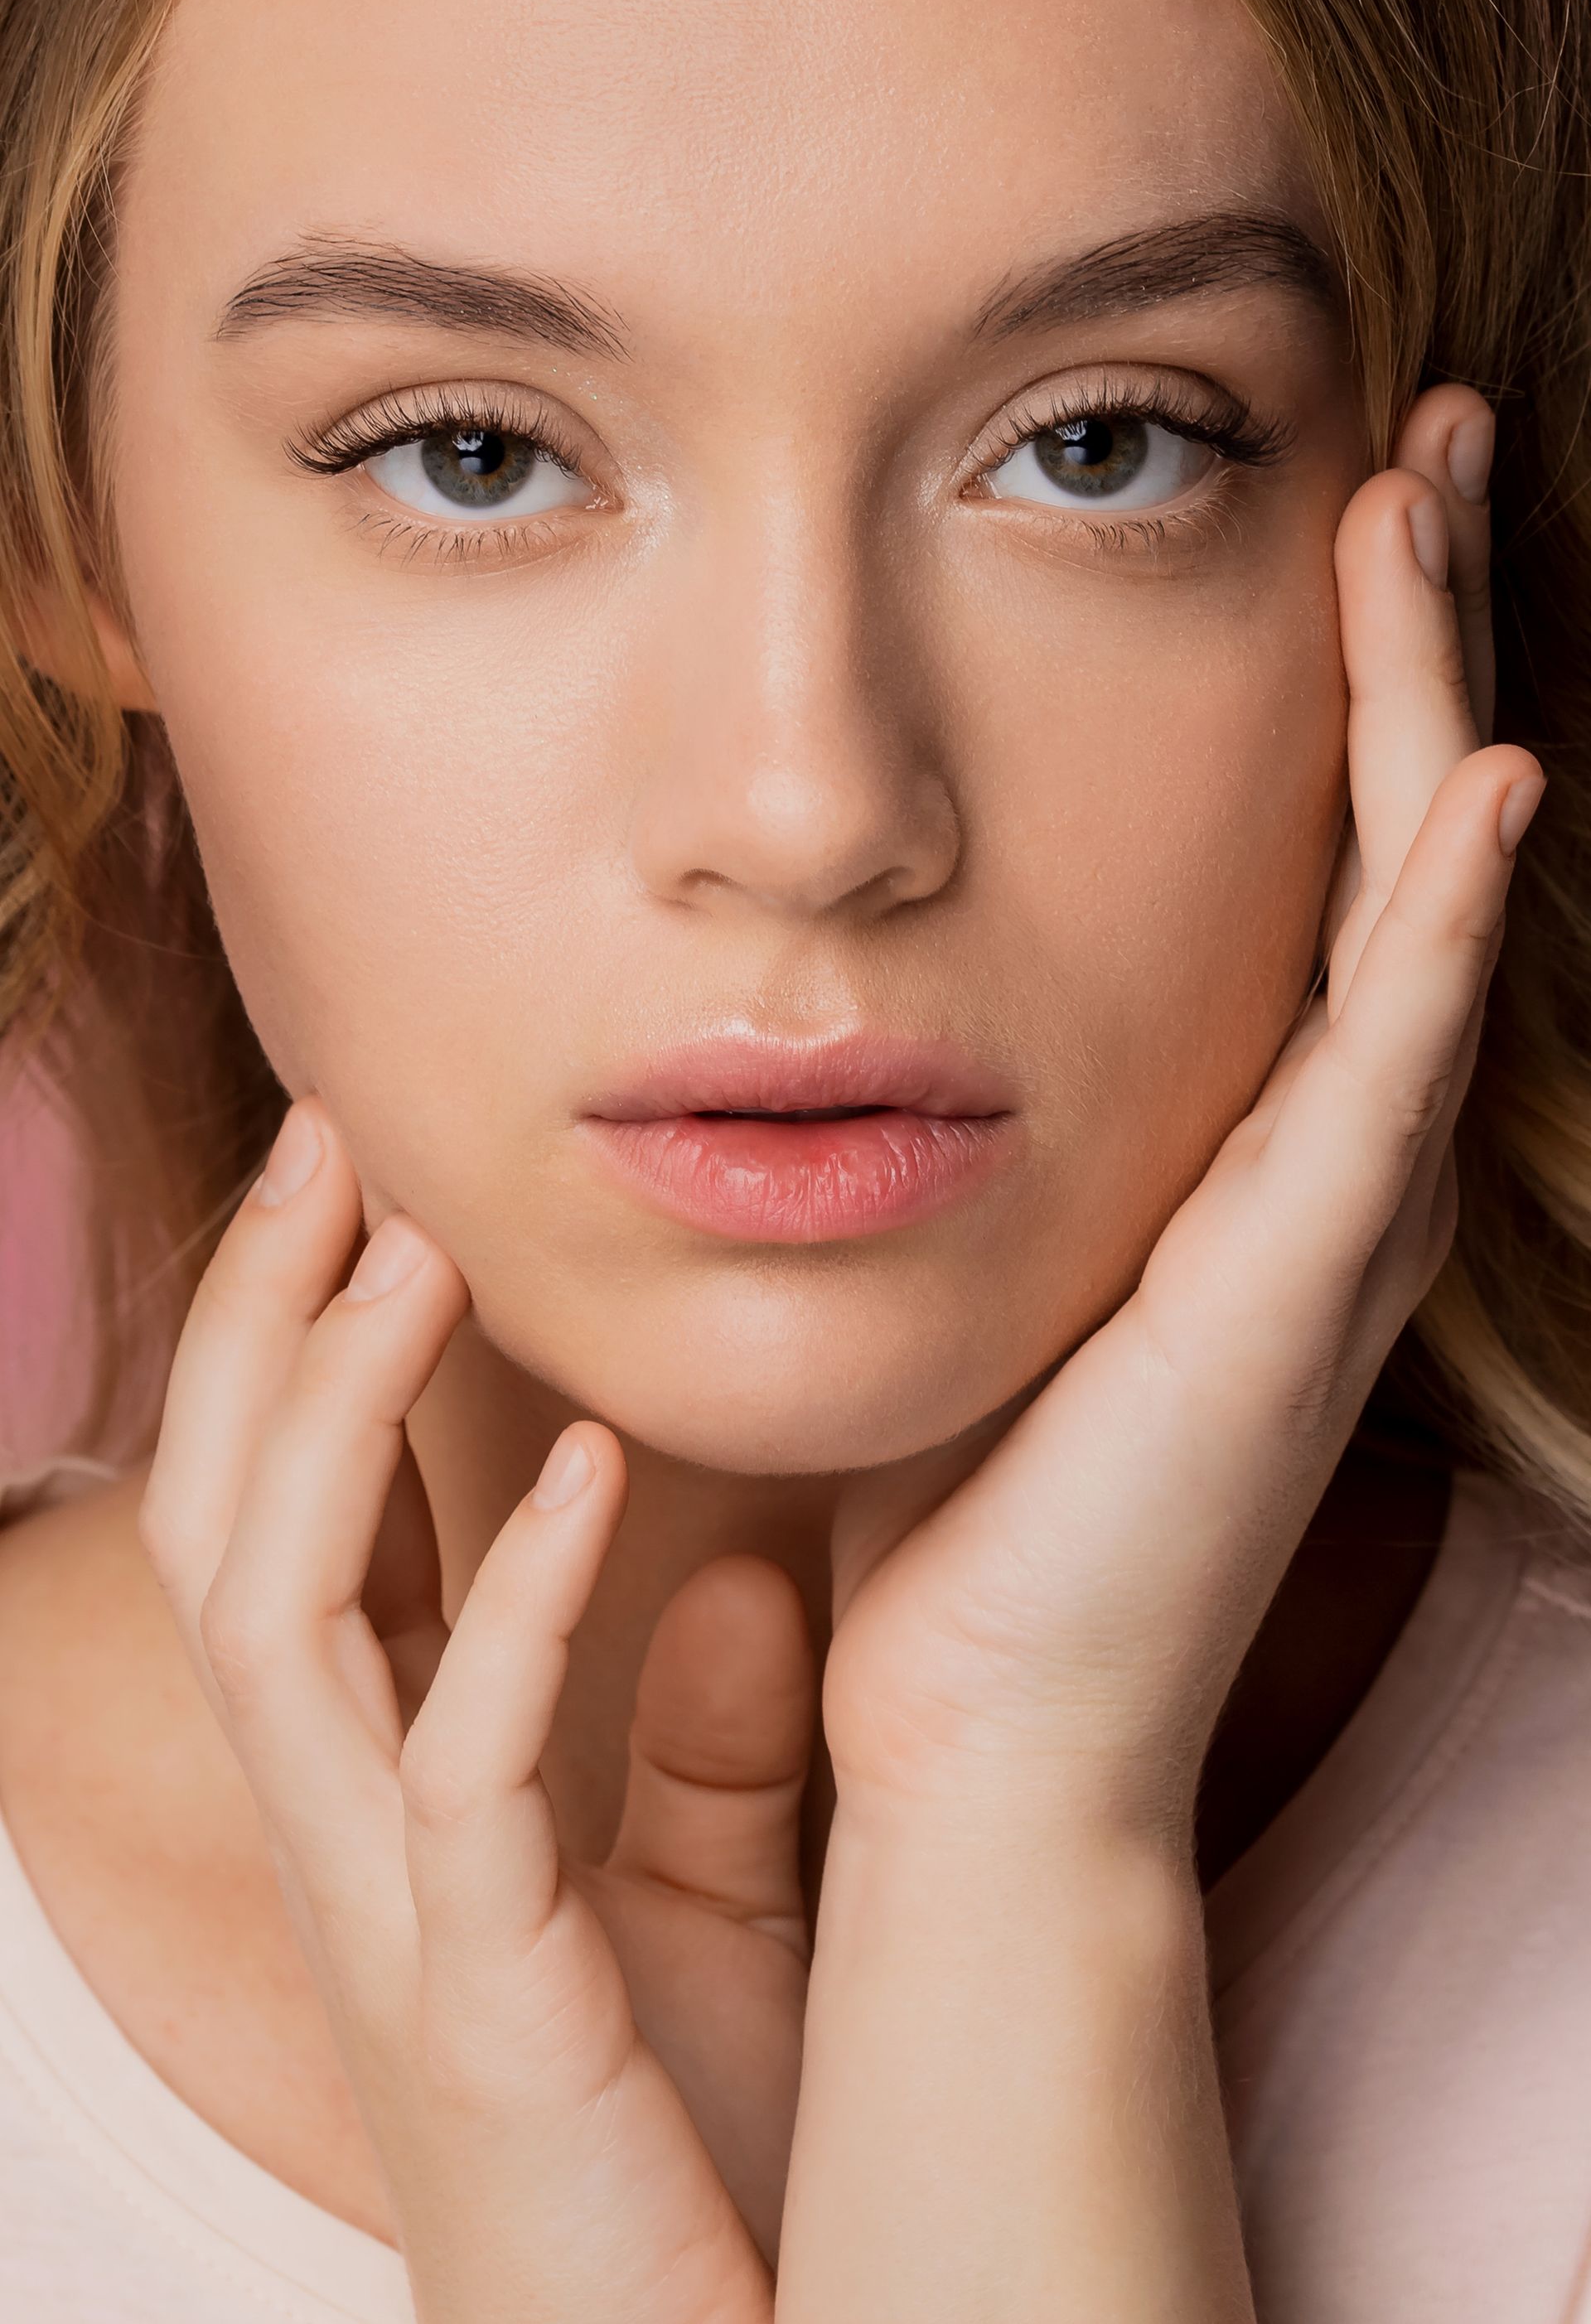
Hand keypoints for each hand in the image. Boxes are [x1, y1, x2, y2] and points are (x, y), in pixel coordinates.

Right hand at [138, 1111, 812, 2320]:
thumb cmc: (686, 2150)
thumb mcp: (705, 1909)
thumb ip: (701, 1746)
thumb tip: (727, 1571)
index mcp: (397, 1797)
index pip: (302, 1528)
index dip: (301, 1355)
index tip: (365, 1188)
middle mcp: (352, 1831)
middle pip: (231, 1525)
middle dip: (256, 1328)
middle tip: (327, 1140)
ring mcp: (390, 1910)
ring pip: (278, 1614)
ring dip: (333, 1415)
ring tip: (407, 1248)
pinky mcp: (476, 1995)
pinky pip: (454, 1763)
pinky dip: (507, 1604)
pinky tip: (573, 1469)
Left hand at [819, 382, 1528, 1831]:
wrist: (984, 1724)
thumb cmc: (966, 1511)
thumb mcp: (989, 1269)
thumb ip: (998, 1136)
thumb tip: (898, 1015)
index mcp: (1248, 1160)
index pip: (1322, 873)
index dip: (1338, 695)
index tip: (1319, 514)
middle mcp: (1324, 1174)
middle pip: (1398, 848)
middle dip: (1406, 642)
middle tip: (1418, 444)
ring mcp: (1333, 1232)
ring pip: (1417, 913)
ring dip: (1428, 706)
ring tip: (1429, 508)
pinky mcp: (1297, 1292)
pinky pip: (1393, 1069)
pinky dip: (1448, 921)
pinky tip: (1478, 779)